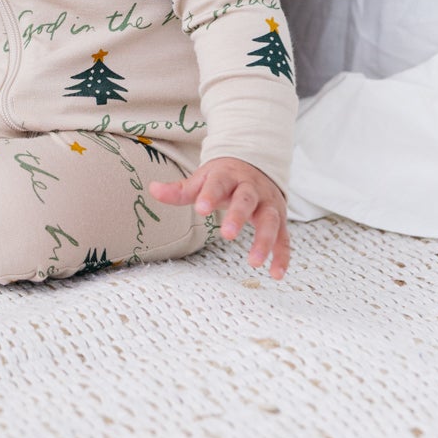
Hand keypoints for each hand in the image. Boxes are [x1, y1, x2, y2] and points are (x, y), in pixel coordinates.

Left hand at [149, 156, 290, 280]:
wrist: (256, 164)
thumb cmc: (224, 177)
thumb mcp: (203, 178)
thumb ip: (180, 190)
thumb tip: (152, 190)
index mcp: (228, 176)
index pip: (219, 182)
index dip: (210, 194)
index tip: (200, 208)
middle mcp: (251, 188)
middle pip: (246, 199)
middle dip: (238, 216)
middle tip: (227, 235)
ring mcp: (268, 203)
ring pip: (270, 219)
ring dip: (264, 240)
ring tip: (254, 262)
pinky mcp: (280, 218)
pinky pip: (284, 237)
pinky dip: (282, 255)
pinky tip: (276, 274)